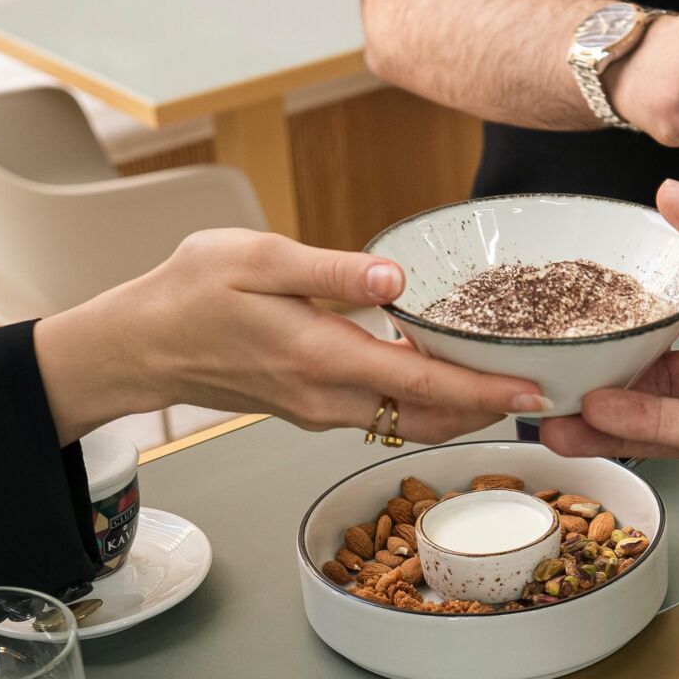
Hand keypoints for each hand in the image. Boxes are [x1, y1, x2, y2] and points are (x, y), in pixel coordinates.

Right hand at [35, 230, 547, 444]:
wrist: (138, 345)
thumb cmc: (189, 293)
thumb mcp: (254, 258)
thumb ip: (330, 270)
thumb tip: (395, 279)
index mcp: (319, 355)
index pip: (421, 381)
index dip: (484, 390)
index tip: (534, 392)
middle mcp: (326, 396)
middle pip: (427, 415)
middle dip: (487, 409)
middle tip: (540, 392)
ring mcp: (318, 410)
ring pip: (406, 421)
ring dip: (459, 411)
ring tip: (505, 388)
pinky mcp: (310, 409)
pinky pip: (382, 415)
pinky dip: (423, 405)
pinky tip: (441, 381)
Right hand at [542, 181, 678, 500]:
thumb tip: (668, 193)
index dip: (643, 288)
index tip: (594, 288)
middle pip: (668, 346)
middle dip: (614, 350)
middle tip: (560, 350)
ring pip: (666, 394)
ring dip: (609, 397)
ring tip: (551, 398)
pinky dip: (639, 423)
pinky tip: (595, 414)